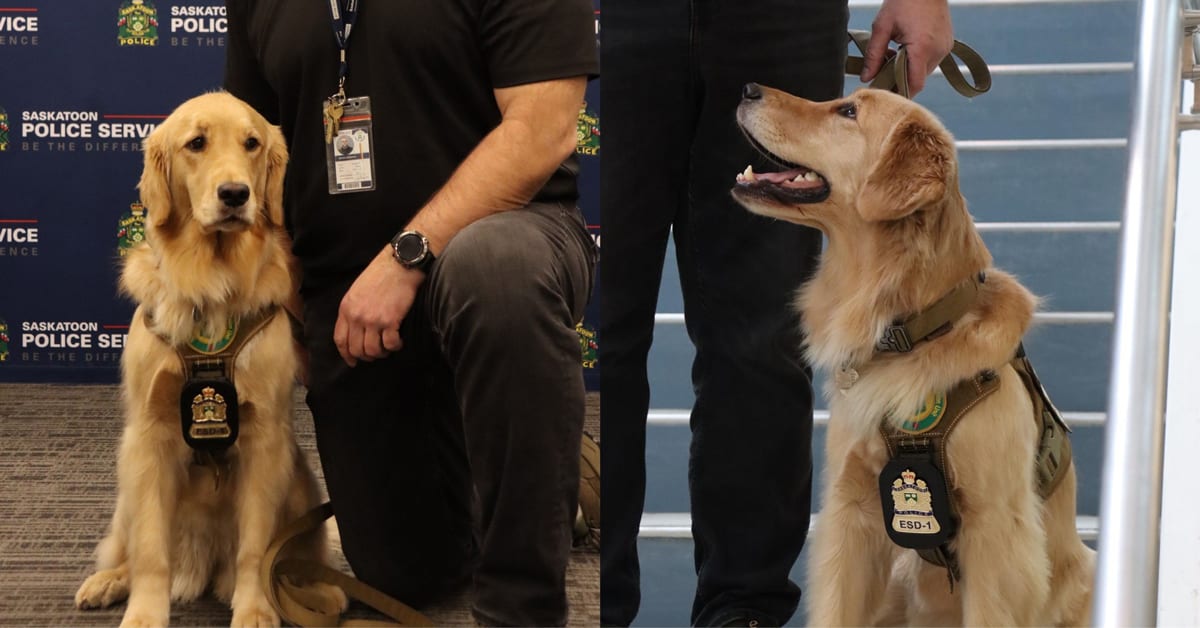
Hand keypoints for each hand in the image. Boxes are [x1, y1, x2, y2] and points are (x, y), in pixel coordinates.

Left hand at [333, 246, 422, 366]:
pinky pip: (390, 344)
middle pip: (356, 349)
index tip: (352, 361)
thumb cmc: (380, 275)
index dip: (346, 354)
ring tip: (388, 347)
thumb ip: (353, 310)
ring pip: (373, 350)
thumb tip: (356, 330)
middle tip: (376, 354)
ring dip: (382, 353)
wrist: (399, 264)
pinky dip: (395, 346)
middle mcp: (357, 316)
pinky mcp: (390, 320)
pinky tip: (399, 341)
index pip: (340, 340)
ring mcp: (373, 319)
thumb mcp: (357, 291)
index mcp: (346, 309)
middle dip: (366, 356)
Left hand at [862, 0, 953, 95]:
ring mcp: (945, 47)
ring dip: (909, 68)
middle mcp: (938, 50)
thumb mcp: (882, 26)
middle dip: (900, 78)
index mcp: (922, 48)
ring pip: (924, 71)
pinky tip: (907, 47)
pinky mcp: (948, 43)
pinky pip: (931, 60)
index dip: (899, 92)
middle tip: (884, 67)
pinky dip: (918, 59)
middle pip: (918, 79)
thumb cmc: (903, 0)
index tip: (884, 92)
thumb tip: (866, 78)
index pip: (914, 84)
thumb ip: (874, 55)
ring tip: (896, 52)